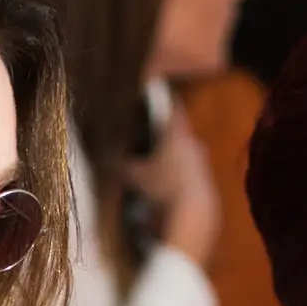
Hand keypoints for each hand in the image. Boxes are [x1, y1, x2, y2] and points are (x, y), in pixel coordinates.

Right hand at [128, 103, 221, 269]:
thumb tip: (103, 157)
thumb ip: (120, 165)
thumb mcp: (135, 177)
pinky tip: (164, 181)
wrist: (194, 213)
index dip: (162, 98)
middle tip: (146, 129)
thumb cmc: (164, 188)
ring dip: (169, 152)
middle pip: (177, 129)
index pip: (171, 107)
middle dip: (162, 130)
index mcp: (177, 134)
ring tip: (152, 158)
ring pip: (182, 149)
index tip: (154, 92)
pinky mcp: (204, 179)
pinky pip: (187, 167)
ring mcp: (200, 161)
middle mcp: (192, 142)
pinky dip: (175, 169)